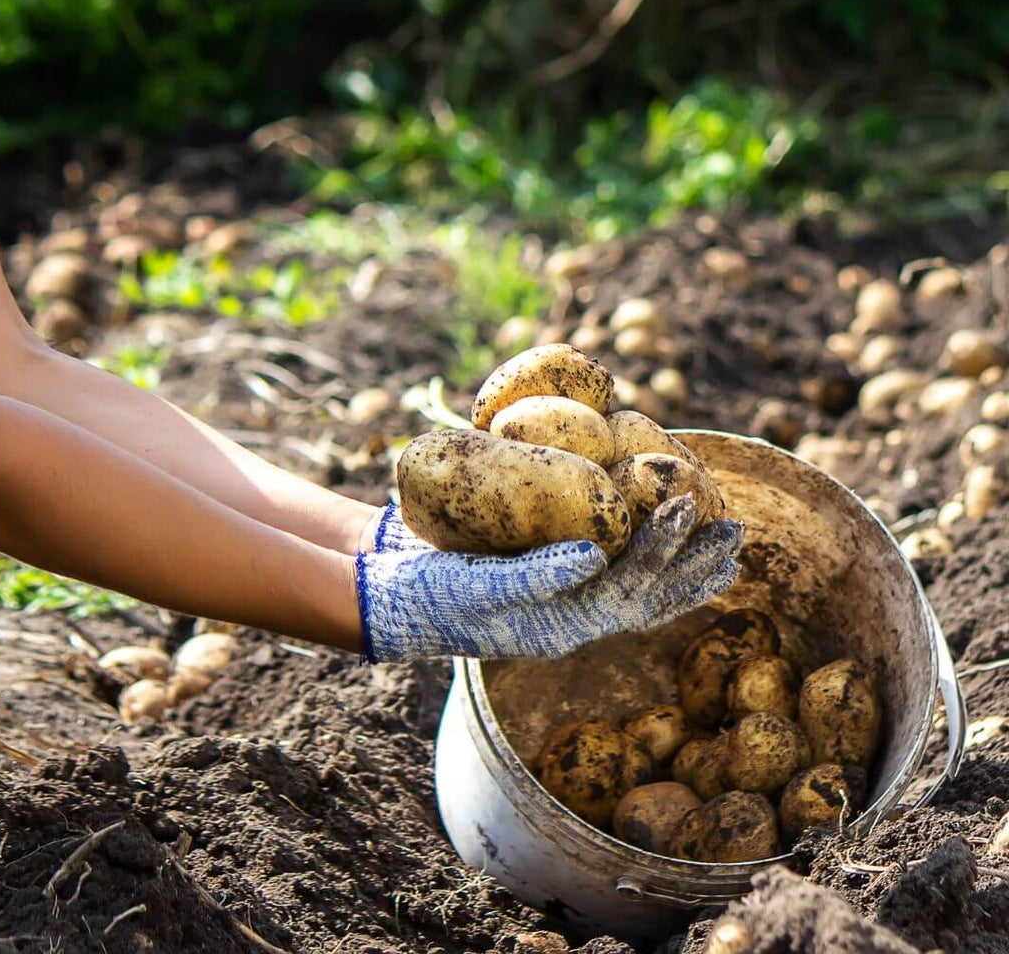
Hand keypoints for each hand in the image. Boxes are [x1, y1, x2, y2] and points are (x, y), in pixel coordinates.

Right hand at [357, 497, 742, 661]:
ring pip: (643, 591)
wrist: (396, 599)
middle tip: (738, 532)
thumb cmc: (433, 592)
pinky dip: (649, 558)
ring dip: (685, 568)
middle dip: (694, 565)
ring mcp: (567, 606)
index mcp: (564, 628)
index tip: (688, 505)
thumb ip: (536, 575)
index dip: (663, 550)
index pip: (631, 591)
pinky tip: (663, 540)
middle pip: (651, 598)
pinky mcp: (555, 584)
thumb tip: (595, 556)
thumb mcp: (479, 584)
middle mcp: (575, 623)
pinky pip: (617, 575)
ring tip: (725, 546)